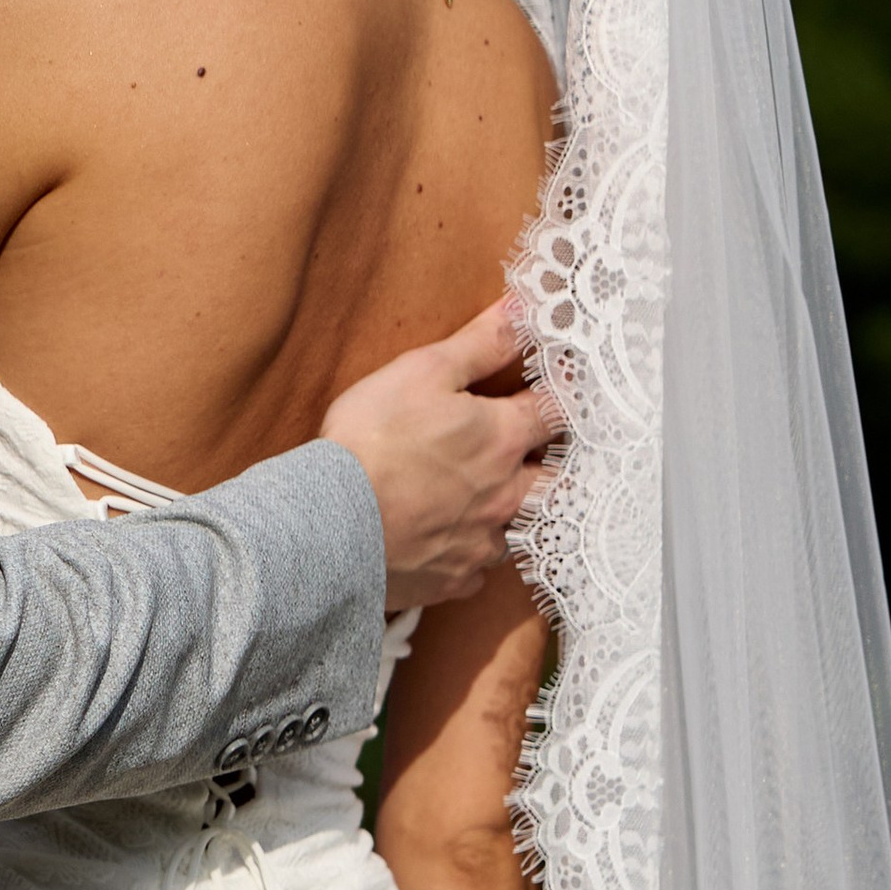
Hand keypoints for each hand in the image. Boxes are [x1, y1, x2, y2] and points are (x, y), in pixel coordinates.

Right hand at [321, 297, 560, 608]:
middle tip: (536, 449)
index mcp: (503, 438)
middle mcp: (507, 494)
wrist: (329, 524)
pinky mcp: (455, 578)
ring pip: (519, 525)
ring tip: (485, 497)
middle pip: (557, 478)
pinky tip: (449, 539)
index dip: (561, 393)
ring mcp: (483, 542)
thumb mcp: (423, 372)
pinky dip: (471, 551)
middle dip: (551, 461)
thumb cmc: (373, 441)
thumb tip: (525, 311)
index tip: (561, 386)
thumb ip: (480, 343)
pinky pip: (478, 567)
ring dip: (510, 509)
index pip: (556, 410)